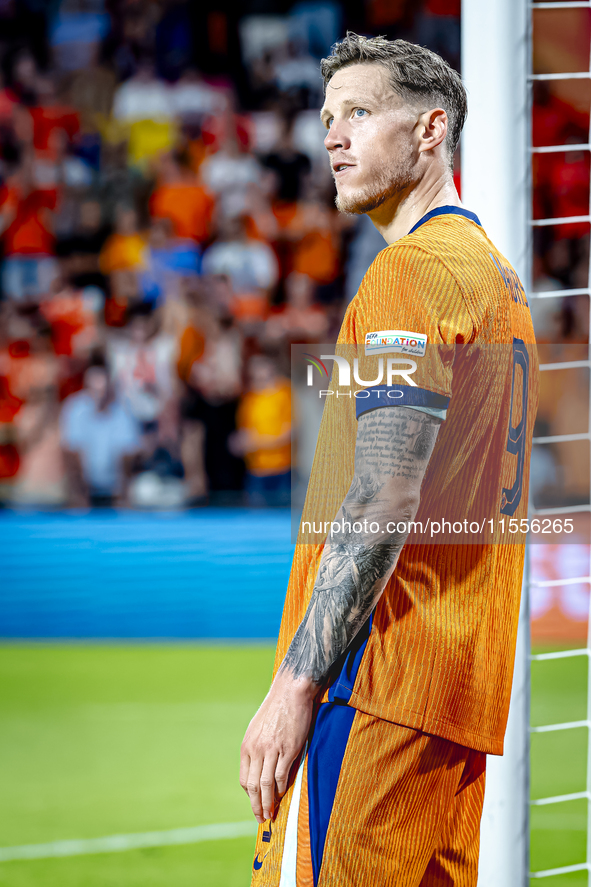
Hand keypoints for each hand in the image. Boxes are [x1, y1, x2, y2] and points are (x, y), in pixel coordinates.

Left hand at [240, 670, 315, 823]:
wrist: (290, 692)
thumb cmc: (276, 710)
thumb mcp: (258, 729)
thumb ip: (257, 748)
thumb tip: (259, 769)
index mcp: (248, 746)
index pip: (244, 779)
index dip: (249, 796)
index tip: (255, 804)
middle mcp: (257, 750)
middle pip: (253, 786)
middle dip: (257, 805)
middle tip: (262, 818)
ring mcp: (272, 750)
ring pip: (266, 785)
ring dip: (268, 802)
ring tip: (271, 813)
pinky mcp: (288, 749)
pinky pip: (281, 775)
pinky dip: (281, 787)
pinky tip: (283, 792)